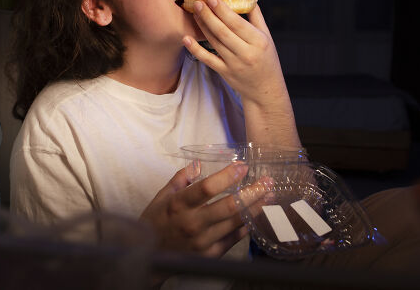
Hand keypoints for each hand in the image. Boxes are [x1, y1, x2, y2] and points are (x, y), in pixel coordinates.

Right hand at [139, 162, 268, 257]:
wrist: (151, 255)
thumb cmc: (156, 221)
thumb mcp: (162, 196)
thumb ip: (181, 178)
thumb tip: (198, 163)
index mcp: (179, 205)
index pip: (206, 188)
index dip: (227, 176)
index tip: (242, 166)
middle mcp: (192, 223)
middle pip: (228, 206)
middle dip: (251, 192)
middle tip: (267, 182)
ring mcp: (203, 241)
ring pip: (235, 223)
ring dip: (254, 208)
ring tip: (268, 196)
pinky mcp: (210, 255)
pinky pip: (234, 238)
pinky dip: (246, 226)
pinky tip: (255, 215)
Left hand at [183, 0, 299, 145]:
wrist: (265, 88)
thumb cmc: (266, 59)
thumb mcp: (267, 37)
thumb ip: (256, 16)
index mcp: (258, 41)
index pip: (237, 23)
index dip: (223, 10)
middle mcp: (246, 53)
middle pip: (223, 31)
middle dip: (208, 16)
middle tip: (197, 3)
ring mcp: (234, 64)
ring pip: (214, 42)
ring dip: (202, 26)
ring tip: (195, 13)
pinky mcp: (224, 72)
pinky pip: (207, 59)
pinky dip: (195, 49)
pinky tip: (186, 38)